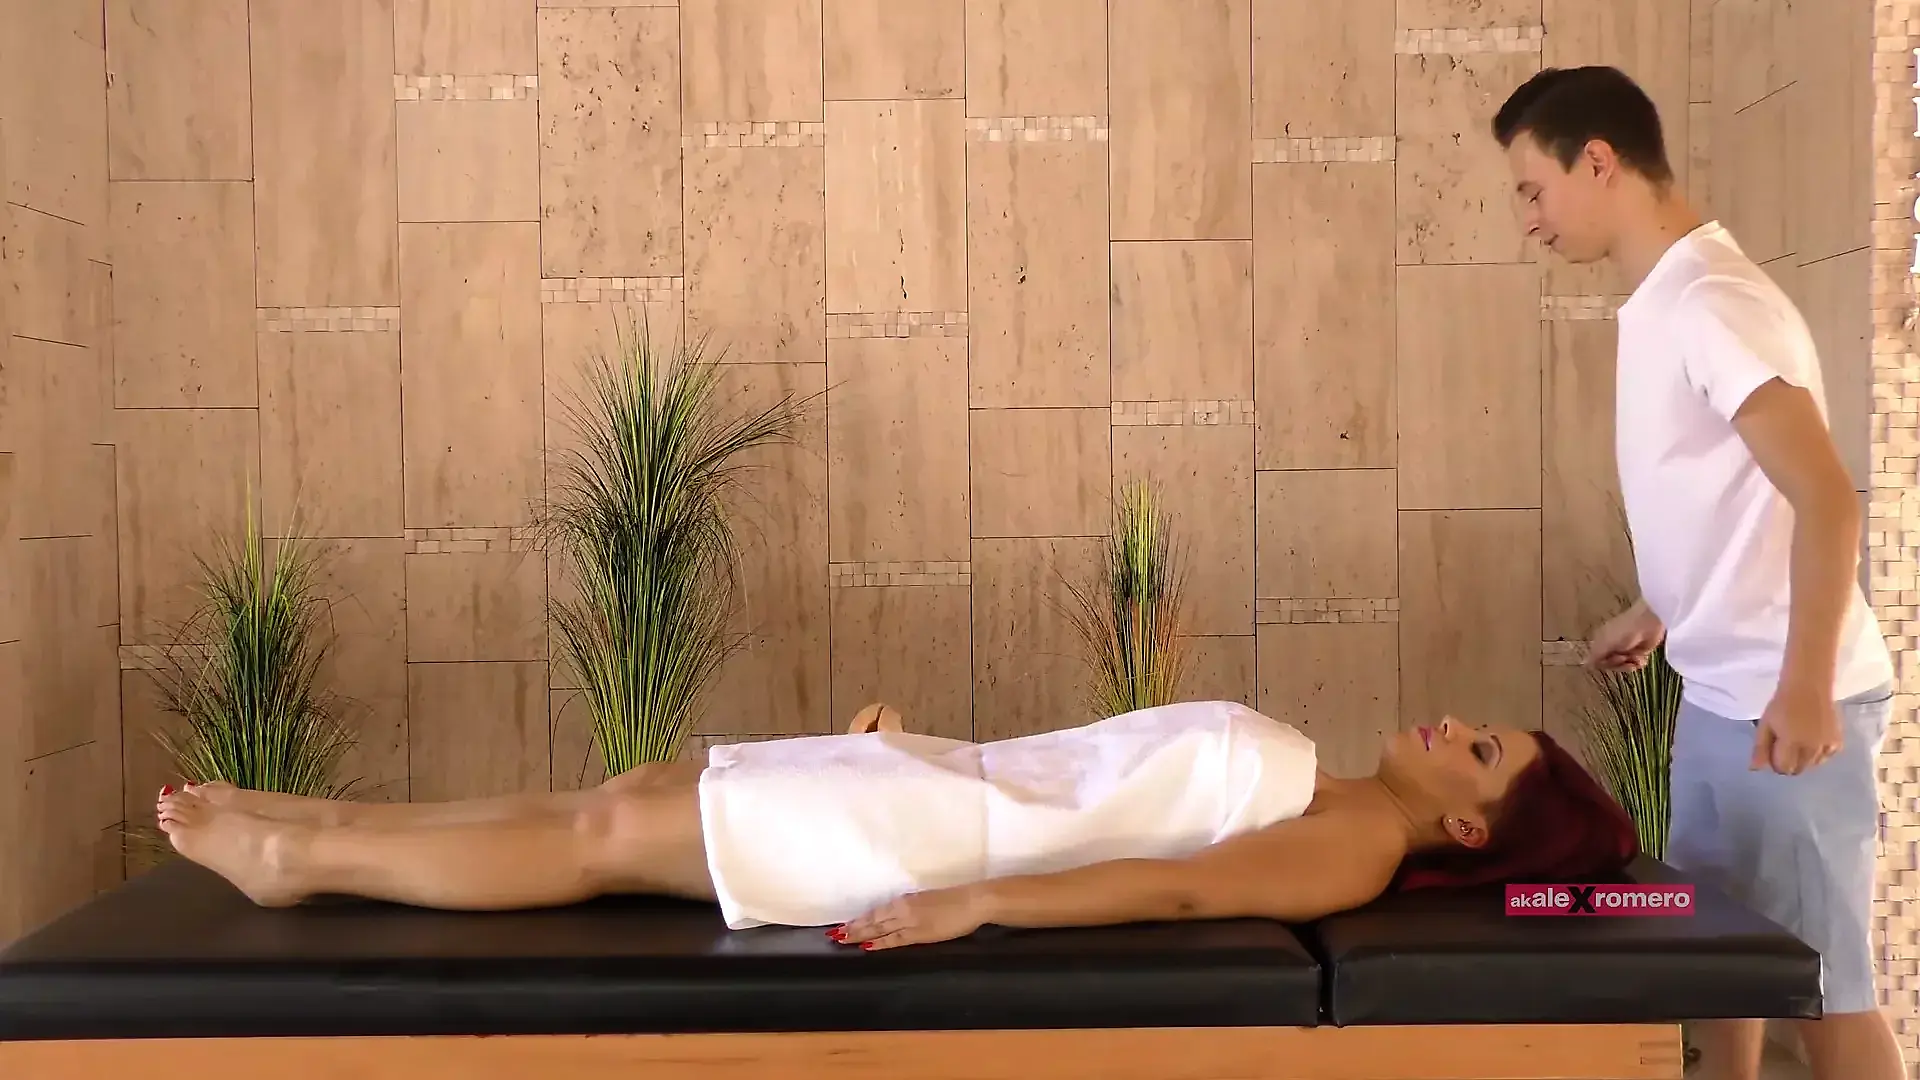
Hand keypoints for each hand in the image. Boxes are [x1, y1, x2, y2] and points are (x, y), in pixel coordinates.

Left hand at [832, 886, 988, 950]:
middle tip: (834, 935)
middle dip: (853, 928)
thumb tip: (899, 916)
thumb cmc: (954, 900)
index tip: (844, 925)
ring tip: (843, 940)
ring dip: (860, 935)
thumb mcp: (927, 900)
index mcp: (905, 900)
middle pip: (873, 921)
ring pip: (879, 929)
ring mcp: (911, 922)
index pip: (876, 912)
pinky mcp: (921, 934)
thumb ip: (911, 908)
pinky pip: (896, 940)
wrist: (972, 901)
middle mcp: (903, 909)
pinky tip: (867, 947)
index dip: (859, 920)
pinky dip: (881, 943)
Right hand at [1586, 601, 1664, 673]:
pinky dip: (1638, 663)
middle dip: (1618, 664)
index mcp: (1600, 641)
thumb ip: (1595, 656)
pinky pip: (1634, 664)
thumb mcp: (1606, 643)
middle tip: (1624, 658)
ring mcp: (1625, 649)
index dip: (1604, 664)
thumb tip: (1585, 665)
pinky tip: (1642, 659)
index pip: (1597, 660)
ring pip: (1622, 666)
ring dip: (1629, 665)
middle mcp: (1611, 646)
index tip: (1612, 660)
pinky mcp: (1638, 652)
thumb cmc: (1624, 631)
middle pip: (1610, 664)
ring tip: (1635, 658)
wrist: (1649, 624)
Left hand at [1751, 682, 1841, 774]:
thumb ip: (1760, 748)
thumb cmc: (1782, 703)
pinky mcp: (1837, 740)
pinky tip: (1813, 741)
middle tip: (1785, 746)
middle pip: (1799, 769)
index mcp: (1792, 742)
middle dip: (1789, 763)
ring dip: (1804, 759)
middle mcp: (1812, 747)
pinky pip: (1827, 756)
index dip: (1775, 763)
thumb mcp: (1766, 724)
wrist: (1808, 686)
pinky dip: (1820, 754)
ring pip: (1813, 765)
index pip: (1784, 768)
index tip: (1773, 752)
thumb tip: (1755, 769)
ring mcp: (1827, 745)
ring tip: (1799, 741)